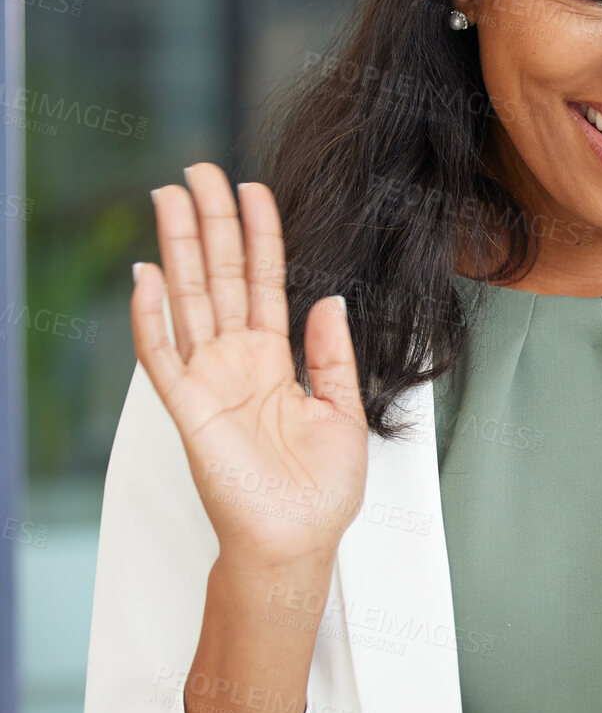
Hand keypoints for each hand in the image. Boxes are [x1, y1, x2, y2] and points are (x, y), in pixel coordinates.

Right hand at [133, 163, 368, 575]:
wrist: (298, 541)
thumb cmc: (319, 490)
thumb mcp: (344, 410)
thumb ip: (332, 354)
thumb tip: (331, 300)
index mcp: (274, 360)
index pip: (264, 283)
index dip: (260, 237)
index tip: (255, 191)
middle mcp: (237, 361)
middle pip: (220, 277)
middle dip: (211, 223)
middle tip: (200, 171)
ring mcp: (208, 380)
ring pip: (189, 300)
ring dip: (179, 249)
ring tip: (171, 197)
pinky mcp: (187, 408)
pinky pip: (161, 354)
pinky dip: (151, 315)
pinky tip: (148, 274)